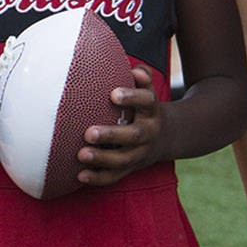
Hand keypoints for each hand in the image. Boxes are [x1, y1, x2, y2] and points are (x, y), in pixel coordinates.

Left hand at [77, 67, 158, 186]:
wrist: (166, 137)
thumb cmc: (145, 108)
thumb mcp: (148, 92)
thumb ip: (142, 77)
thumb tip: (134, 68)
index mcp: (152, 111)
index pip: (147, 101)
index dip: (132, 97)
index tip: (113, 94)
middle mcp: (148, 133)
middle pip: (134, 135)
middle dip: (111, 135)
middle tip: (88, 132)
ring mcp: (140, 153)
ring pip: (124, 159)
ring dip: (102, 158)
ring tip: (81, 154)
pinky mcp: (131, 168)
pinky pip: (116, 176)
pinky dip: (98, 177)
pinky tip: (80, 175)